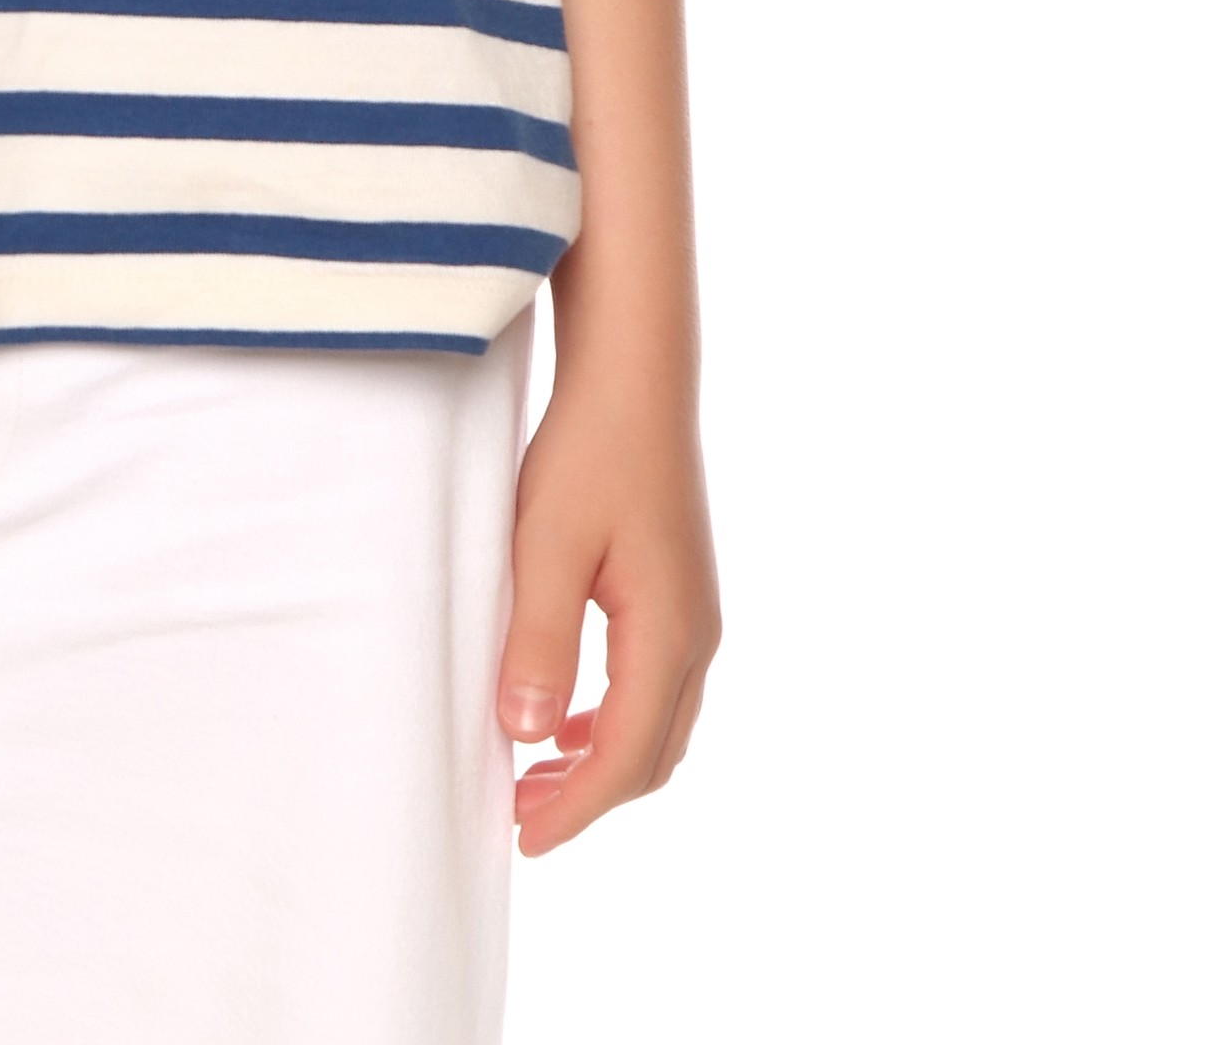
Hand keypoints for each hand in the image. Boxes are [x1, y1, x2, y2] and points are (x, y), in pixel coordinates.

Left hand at [496, 374, 720, 855]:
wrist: (634, 378)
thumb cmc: (589, 452)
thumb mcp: (546, 545)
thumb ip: (540, 641)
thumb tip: (530, 734)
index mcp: (669, 634)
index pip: (626, 756)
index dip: (576, 808)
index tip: (523, 838)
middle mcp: (696, 635)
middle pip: (652, 754)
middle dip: (590, 796)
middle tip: (520, 814)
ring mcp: (694, 614)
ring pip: (658, 723)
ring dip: (602, 759)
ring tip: (534, 774)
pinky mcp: (680, 592)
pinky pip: (655, 686)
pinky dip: (614, 719)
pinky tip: (568, 717)